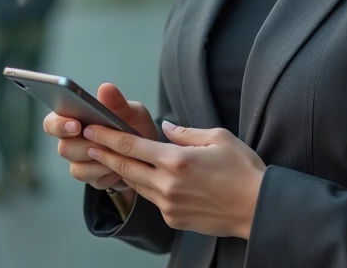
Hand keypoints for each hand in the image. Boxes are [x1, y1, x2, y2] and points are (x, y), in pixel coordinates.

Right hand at [43, 84, 158, 202]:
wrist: (149, 155)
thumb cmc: (135, 128)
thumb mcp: (132, 112)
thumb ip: (117, 103)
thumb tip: (105, 88)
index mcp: (75, 120)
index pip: (52, 122)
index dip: (59, 125)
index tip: (76, 125)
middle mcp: (72, 142)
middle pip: (63, 148)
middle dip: (85, 147)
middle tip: (103, 143)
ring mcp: (80, 162)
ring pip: (77, 168)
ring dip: (99, 162)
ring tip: (117, 155)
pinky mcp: (91, 179)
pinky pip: (93, 181)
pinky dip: (108, 174)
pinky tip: (120, 168)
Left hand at [84, 120, 265, 239]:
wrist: (257, 208)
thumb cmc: (243, 170)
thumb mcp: (218, 137)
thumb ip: (185, 132)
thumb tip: (164, 128)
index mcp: (177, 160)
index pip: (132, 145)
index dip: (108, 136)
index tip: (93, 128)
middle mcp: (167, 184)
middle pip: (125, 166)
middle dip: (104, 153)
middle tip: (88, 142)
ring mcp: (168, 205)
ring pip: (136, 184)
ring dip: (121, 170)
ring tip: (107, 157)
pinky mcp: (173, 219)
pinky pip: (152, 199)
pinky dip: (144, 186)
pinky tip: (141, 177)